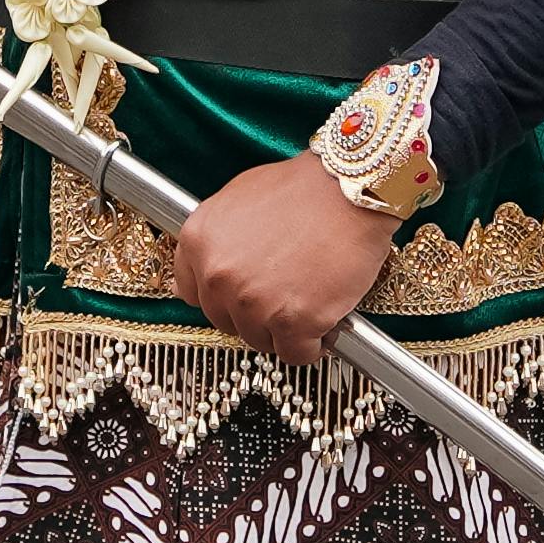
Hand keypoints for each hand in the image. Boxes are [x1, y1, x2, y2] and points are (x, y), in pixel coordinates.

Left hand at [167, 155, 399, 366]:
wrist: (351, 190)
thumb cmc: (303, 188)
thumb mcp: (239, 197)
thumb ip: (217, 236)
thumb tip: (208, 266)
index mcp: (200, 241)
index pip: (192, 294)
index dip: (222, 296)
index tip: (241, 295)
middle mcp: (219, 275)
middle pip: (227, 321)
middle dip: (255, 312)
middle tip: (284, 293)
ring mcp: (254, 302)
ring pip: (260, 340)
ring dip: (284, 329)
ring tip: (308, 302)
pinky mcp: (293, 322)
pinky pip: (296, 354)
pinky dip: (312, 344)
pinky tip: (324, 323)